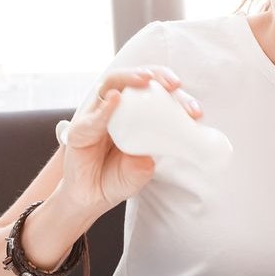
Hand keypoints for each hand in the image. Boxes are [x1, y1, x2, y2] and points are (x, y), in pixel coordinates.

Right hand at [56, 66, 201, 213]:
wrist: (90, 199)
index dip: (178, 98)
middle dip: (157, 76)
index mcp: (136, 115)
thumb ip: (151, 155)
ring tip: (146, 79)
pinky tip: (115, 99)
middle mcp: (117, 109)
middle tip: (174, 84)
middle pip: (136, 81)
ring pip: (111, 84)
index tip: (195, 111)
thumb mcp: (142, 168)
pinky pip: (93, 117)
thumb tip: (162, 146)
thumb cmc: (117, 178)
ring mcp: (97, 116)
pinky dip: (105, 107)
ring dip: (129, 78)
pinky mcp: (79, 131)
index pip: (158, 95)